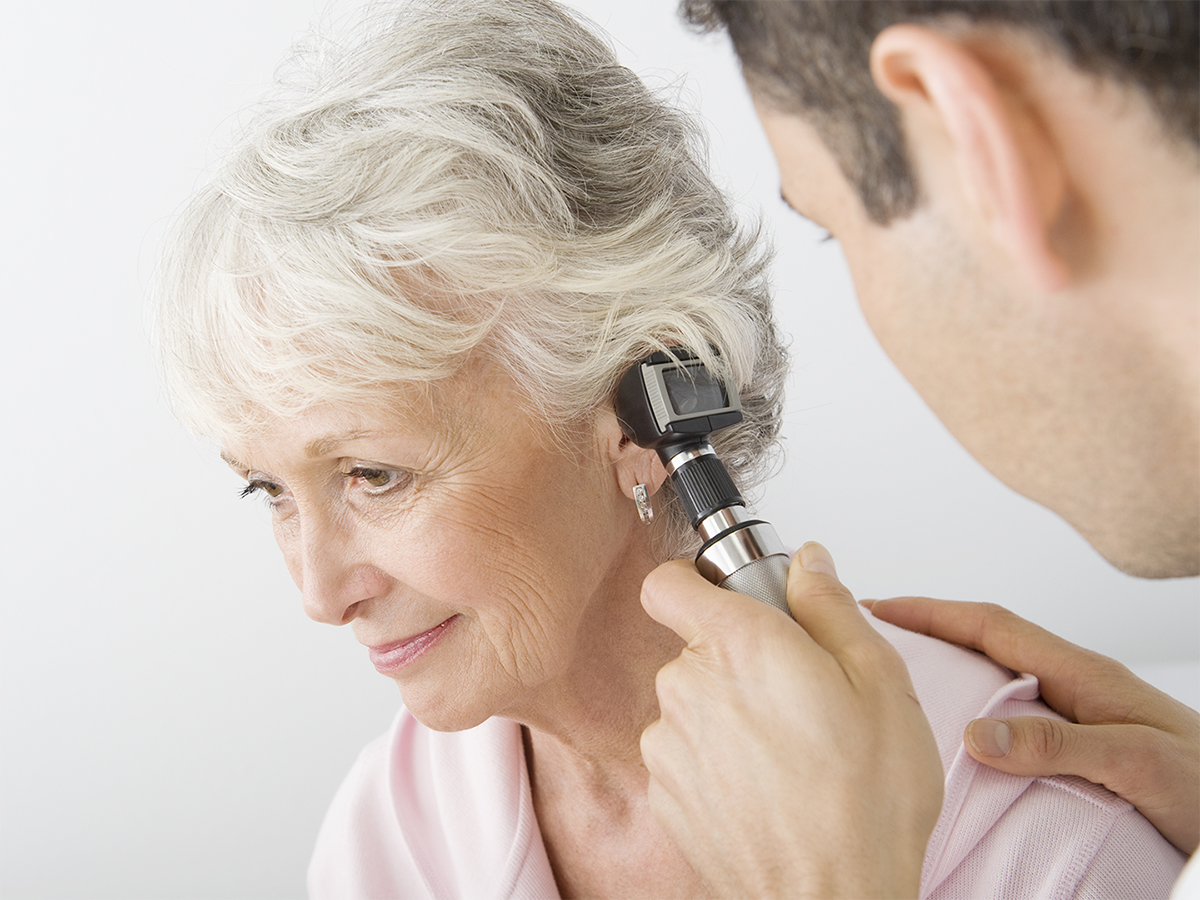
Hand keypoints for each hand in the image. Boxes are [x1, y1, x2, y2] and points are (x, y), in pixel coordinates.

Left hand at [640, 543, 943, 898]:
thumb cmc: (865, 803)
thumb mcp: (881, 682)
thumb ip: (832, 608)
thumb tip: (808, 564)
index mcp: (739, 645)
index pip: (668, 583)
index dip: (694, 583)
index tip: (728, 597)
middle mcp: (689, 687)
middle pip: (694, 646)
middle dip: (737, 658)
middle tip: (797, 691)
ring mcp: (669, 745)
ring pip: (690, 702)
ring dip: (727, 713)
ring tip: (789, 750)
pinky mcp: (664, 793)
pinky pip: (683, 753)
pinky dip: (714, 760)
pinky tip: (766, 785)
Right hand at [865, 596, 1199, 854]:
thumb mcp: (1138, 760)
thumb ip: (1058, 742)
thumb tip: (975, 732)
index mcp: (1084, 675)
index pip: (992, 626)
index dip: (932, 611)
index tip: (879, 606)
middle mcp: (1076, 688)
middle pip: (986, 644)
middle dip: (928, 632)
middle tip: (874, 637)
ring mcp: (1078, 717)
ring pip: (996, 681)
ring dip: (947, 671)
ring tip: (899, 683)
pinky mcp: (1081, 749)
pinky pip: (1010, 719)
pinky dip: (970, 714)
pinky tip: (954, 739)